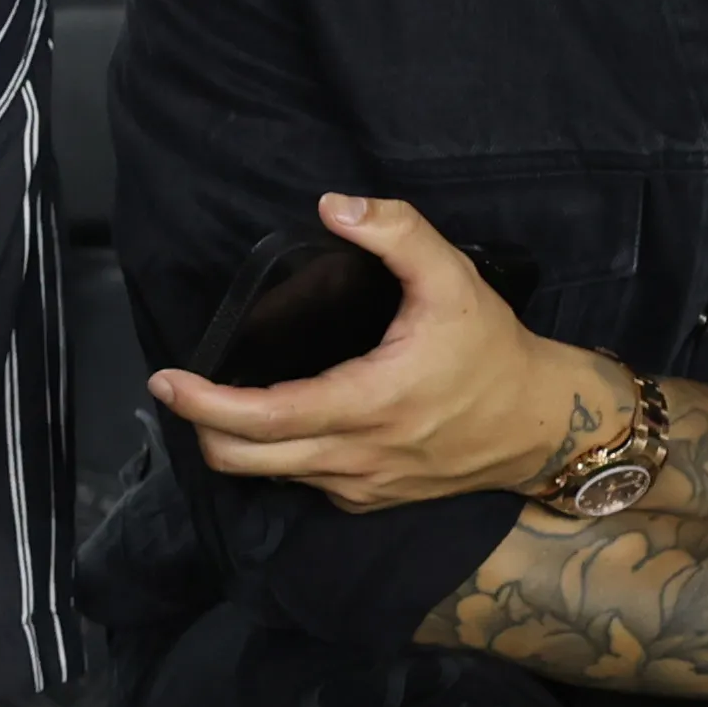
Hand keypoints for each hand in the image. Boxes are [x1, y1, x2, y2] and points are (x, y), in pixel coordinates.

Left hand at [147, 192, 604, 510]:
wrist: (542, 425)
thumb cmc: (492, 350)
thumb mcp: (453, 278)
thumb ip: (397, 232)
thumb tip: (334, 206)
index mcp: (368, 403)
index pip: (263, 419)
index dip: (203, 403)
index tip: (165, 379)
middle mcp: (356, 456)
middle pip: (242, 460)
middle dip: (200, 425)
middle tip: (181, 387)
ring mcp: (360, 486)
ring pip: (267, 476)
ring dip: (235, 442)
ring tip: (222, 399)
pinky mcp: (369, 500)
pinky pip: (301, 483)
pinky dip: (277, 457)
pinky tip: (281, 421)